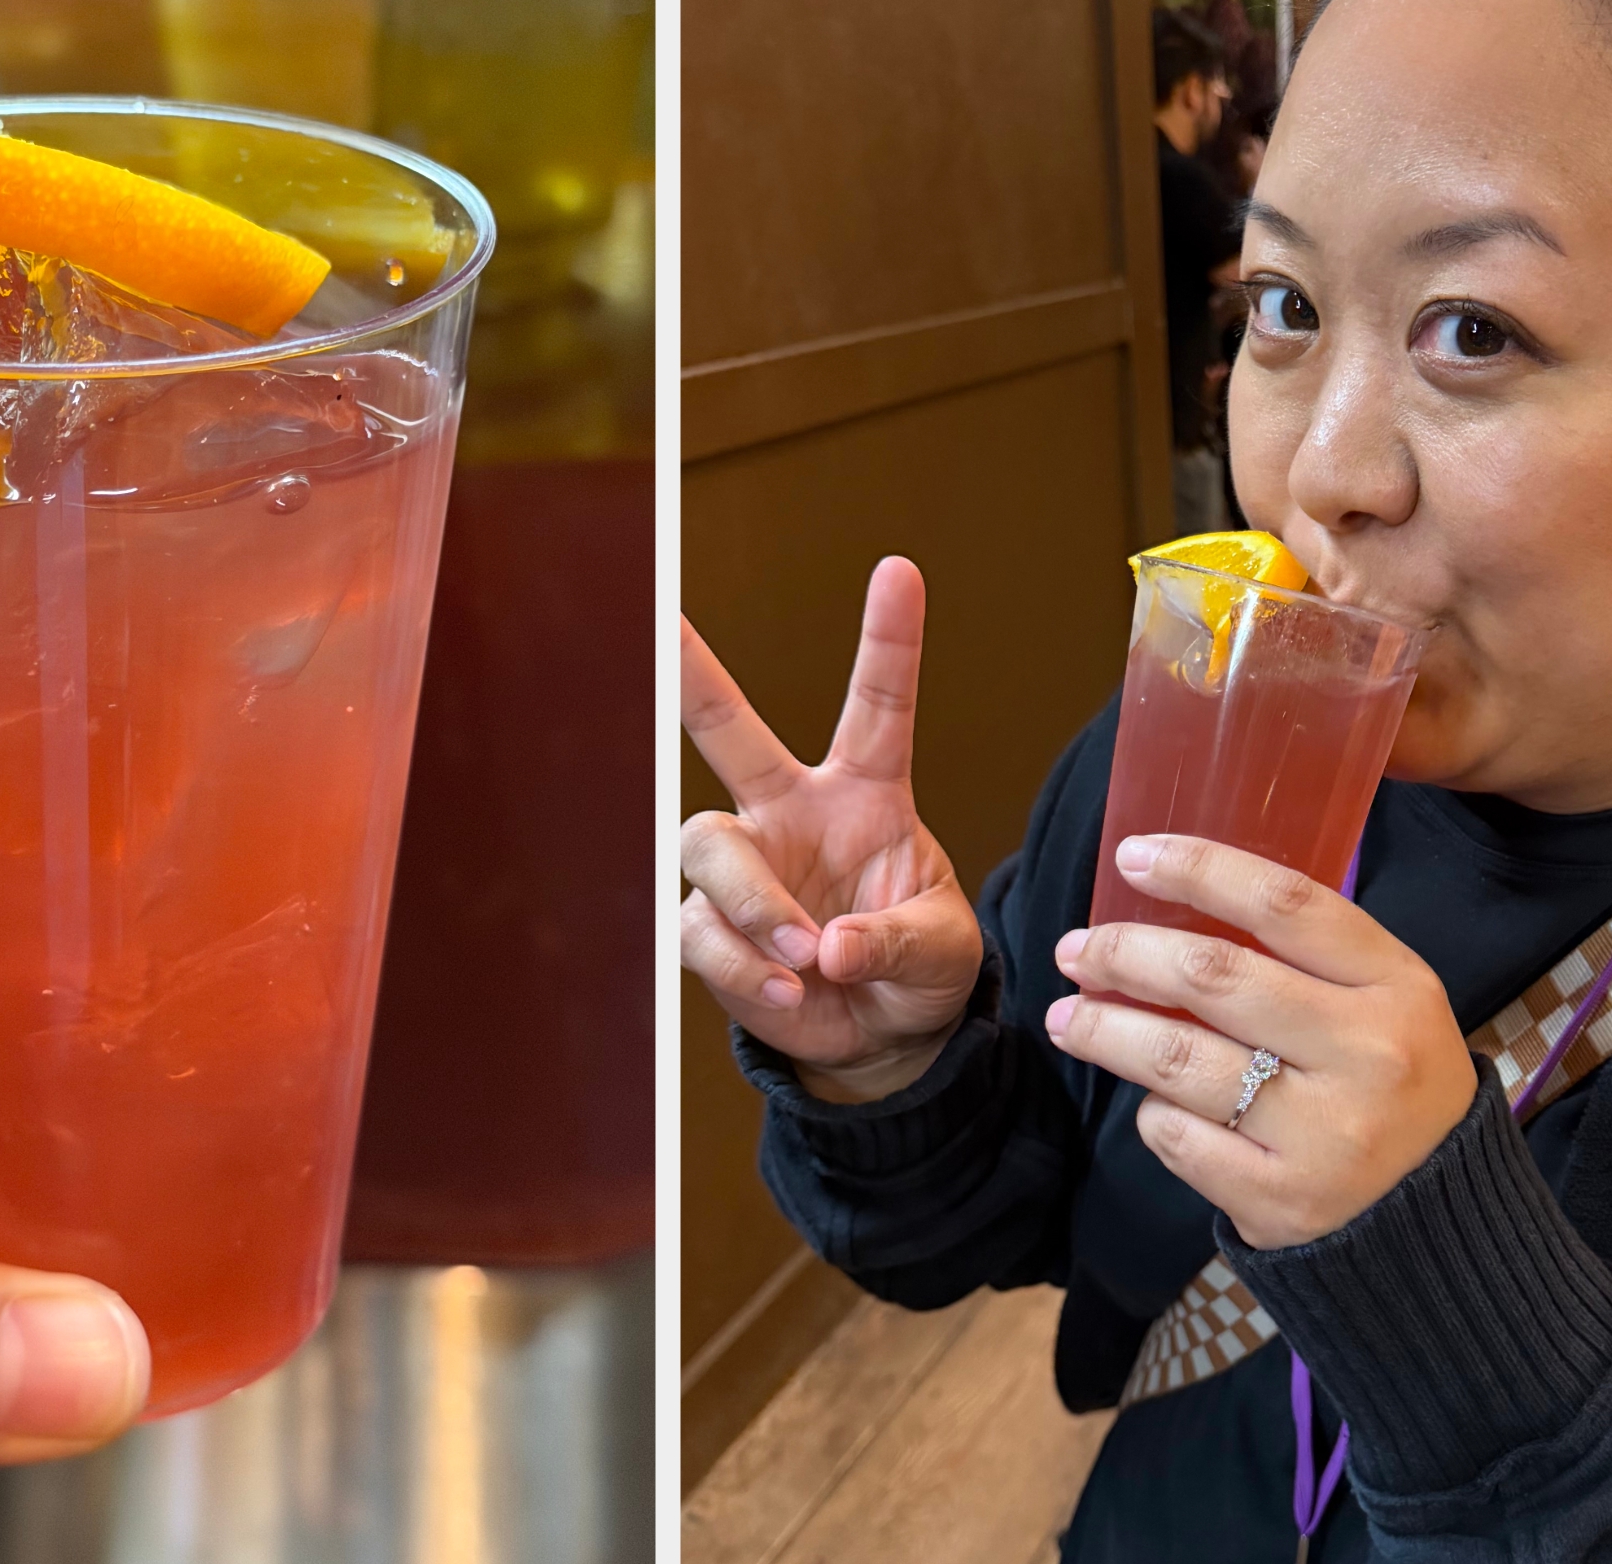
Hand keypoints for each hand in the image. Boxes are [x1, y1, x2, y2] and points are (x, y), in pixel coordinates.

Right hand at [680, 558, 982, 1102]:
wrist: (879, 1041)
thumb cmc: (921, 972)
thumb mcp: (944, 952)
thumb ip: (897, 940)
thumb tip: (830, 946)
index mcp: (866, 795)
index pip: (877, 706)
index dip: (889, 639)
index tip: (899, 570)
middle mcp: (791, 815)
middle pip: (729, 732)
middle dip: (693, 674)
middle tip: (668, 623)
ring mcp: (746, 868)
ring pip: (707, 844)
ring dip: (754, 900)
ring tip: (805, 953)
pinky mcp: (711, 928)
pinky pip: (702, 930)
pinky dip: (745, 964)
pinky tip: (787, 987)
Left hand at [1043, 834, 1476, 1248]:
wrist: (1438, 1217)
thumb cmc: (1385, 1081)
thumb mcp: (1380, 1001)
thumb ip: (1299, 955)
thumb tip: (1169, 908)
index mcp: (1396, 986)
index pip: (1285, 903)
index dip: (1198, 869)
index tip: (1131, 855)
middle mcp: (1367, 1055)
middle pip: (1213, 977)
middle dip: (1124, 954)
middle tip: (1077, 951)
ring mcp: (1326, 1134)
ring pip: (1177, 1059)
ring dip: (1107, 1032)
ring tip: (1070, 1019)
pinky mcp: (1282, 1200)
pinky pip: (1178, 1137)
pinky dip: (1154, 1114)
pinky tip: (1158, 1104)